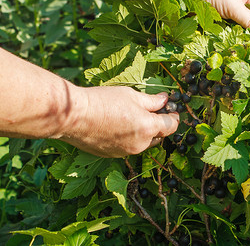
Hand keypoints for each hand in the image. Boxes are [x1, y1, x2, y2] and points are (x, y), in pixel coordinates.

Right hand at [59, 87, 178, 157]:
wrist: (74, 116)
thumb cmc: (103, 102)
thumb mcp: (132, 95)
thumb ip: (152, 101)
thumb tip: (165, 100)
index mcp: (148, 128)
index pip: (171, 126)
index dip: (173, 117)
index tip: (172, 111)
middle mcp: (140, 144)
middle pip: (158, 136)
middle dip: (158, 125)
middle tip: (151, 111)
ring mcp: (126, 152)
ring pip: (143, 143)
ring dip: (143, 133)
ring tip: (132, 117)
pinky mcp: (113, 156)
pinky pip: (127, 147)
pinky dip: (128, 139)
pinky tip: (117, 125)